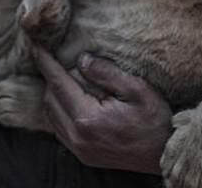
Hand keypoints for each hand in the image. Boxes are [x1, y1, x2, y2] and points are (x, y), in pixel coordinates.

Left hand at [34, 48, 172, 174]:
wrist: (164, 153)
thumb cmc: (155, 120)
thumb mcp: (136, 89)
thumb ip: (106, 73)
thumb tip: (81, 58)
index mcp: (88, 118)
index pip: (59, 84)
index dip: (46, 63)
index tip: (37, 47)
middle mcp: (78, 137)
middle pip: (51, 99)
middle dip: (51, 76)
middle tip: (56, 57)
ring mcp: (79, 149)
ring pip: (52, 115)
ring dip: (54, 93)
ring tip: (64, 74)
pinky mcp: (84, 155)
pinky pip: (60, 129)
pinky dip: (60, 109)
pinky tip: (72, 98)